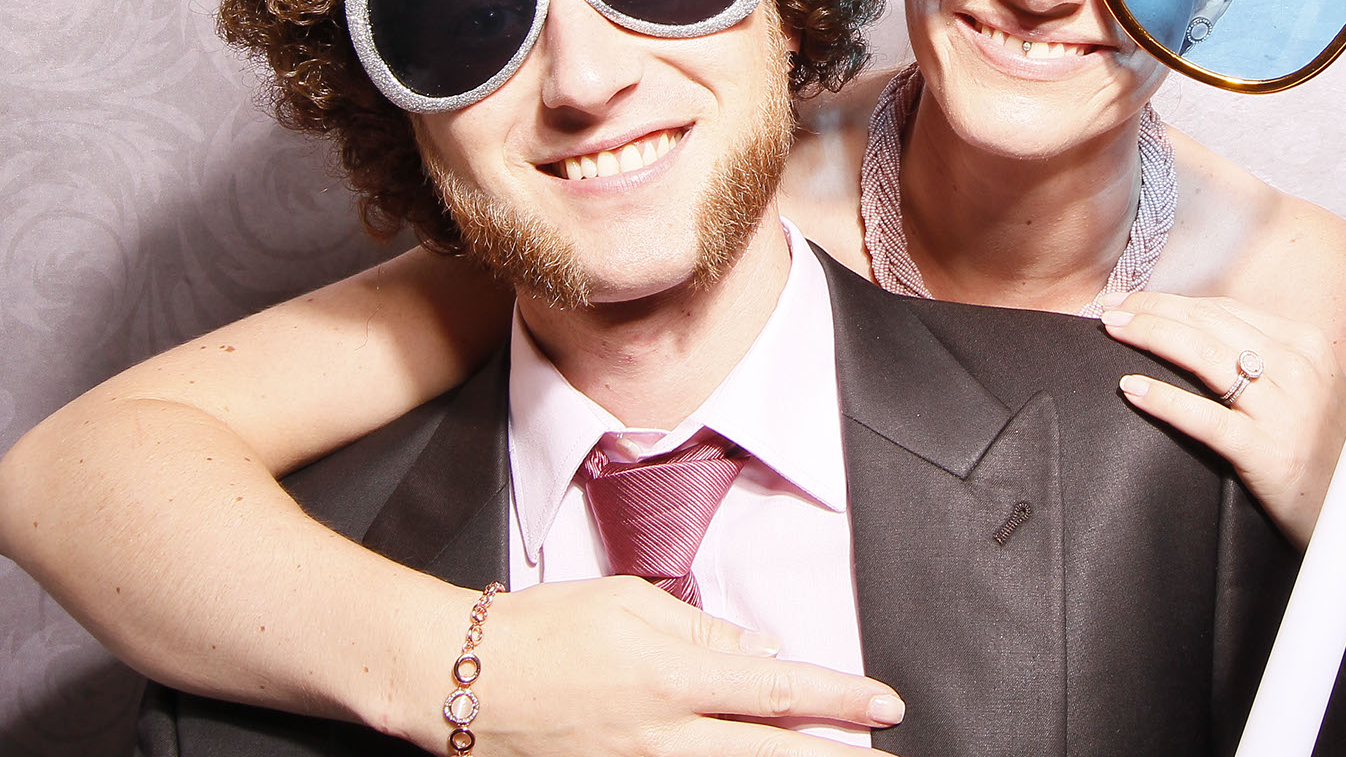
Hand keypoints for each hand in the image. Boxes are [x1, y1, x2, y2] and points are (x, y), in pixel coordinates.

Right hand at [439, 576, 904, 753]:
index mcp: (673, 678)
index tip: (885, 704)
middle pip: (771, 754)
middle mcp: (665, 735)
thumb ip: (700, 632)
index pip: (777, 689)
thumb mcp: (627, 604)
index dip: (839, 698)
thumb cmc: (541, 629)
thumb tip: (759, 650)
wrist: (460, 680)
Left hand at [1100, 291, 1345, 548]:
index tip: (1135, 298)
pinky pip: (1205, 418)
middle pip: (1208, 323)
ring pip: (1203, 356)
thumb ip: (1271, 361)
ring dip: (1150, 335)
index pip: (1225, 309)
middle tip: (1108, 307)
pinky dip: (1164, 399)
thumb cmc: (1334, 457)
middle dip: (1152, 310)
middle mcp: (1298, 366)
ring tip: (1111, 329)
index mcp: (1307, 344)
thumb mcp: (1313, 391)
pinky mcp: (1269, 451)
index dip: (1174, 301)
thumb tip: (1208, 337)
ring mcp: (1284, 408)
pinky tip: (1130, 388)